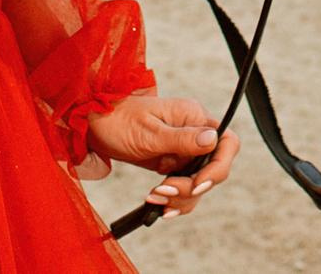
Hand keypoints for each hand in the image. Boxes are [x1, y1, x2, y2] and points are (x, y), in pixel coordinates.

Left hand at [84, 94, 239, 218]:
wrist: (94, 125)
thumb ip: (183, 138)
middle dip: (191, 188)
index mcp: (194, 117)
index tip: (196, 184)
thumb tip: (214, 140)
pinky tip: (156, 204)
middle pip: (213, 169)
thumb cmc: (118, 120)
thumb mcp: (149, 132)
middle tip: (163, 191)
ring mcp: (184, 150)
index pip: (227, 143)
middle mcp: (194, 133)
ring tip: (153, 198)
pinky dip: (173, 200)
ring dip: (180, 198)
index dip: (219, 167)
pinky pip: (184, 188)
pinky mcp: (172, 164)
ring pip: (199, 184)